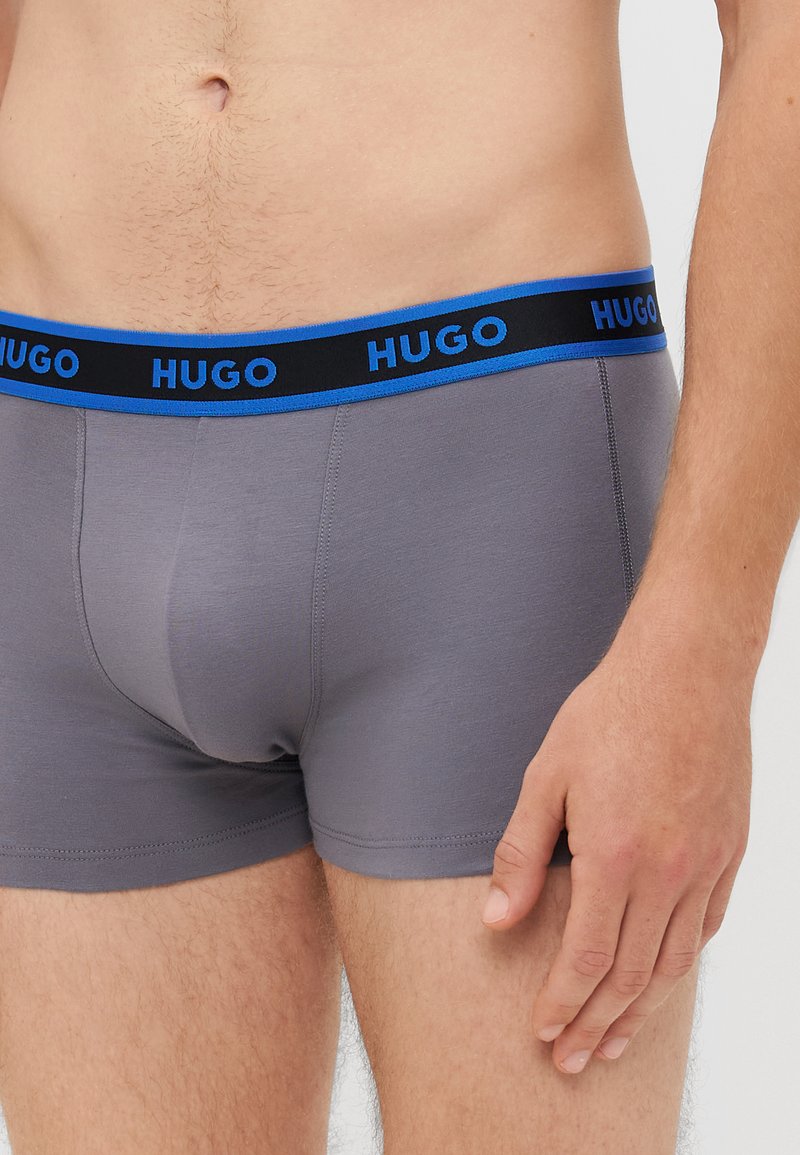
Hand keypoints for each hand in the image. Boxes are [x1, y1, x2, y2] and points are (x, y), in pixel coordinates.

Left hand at [480, 622, 752, 1074]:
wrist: (687, 669)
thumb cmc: (609, 713)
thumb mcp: (547, 775)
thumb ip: (522, 853)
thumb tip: (496, 920)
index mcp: (614, 856)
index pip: (587, 958)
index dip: (562, 1003)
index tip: (542, 1035)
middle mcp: (667, 872)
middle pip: (631, 975)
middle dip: (596, 1024)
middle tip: (572, 1060)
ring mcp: (706, 863)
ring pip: (674, 961)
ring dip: (642, 1010)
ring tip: (614, 1041)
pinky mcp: (730, 849)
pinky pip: (708, 925)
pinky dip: (682, 963)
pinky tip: (663, 979)